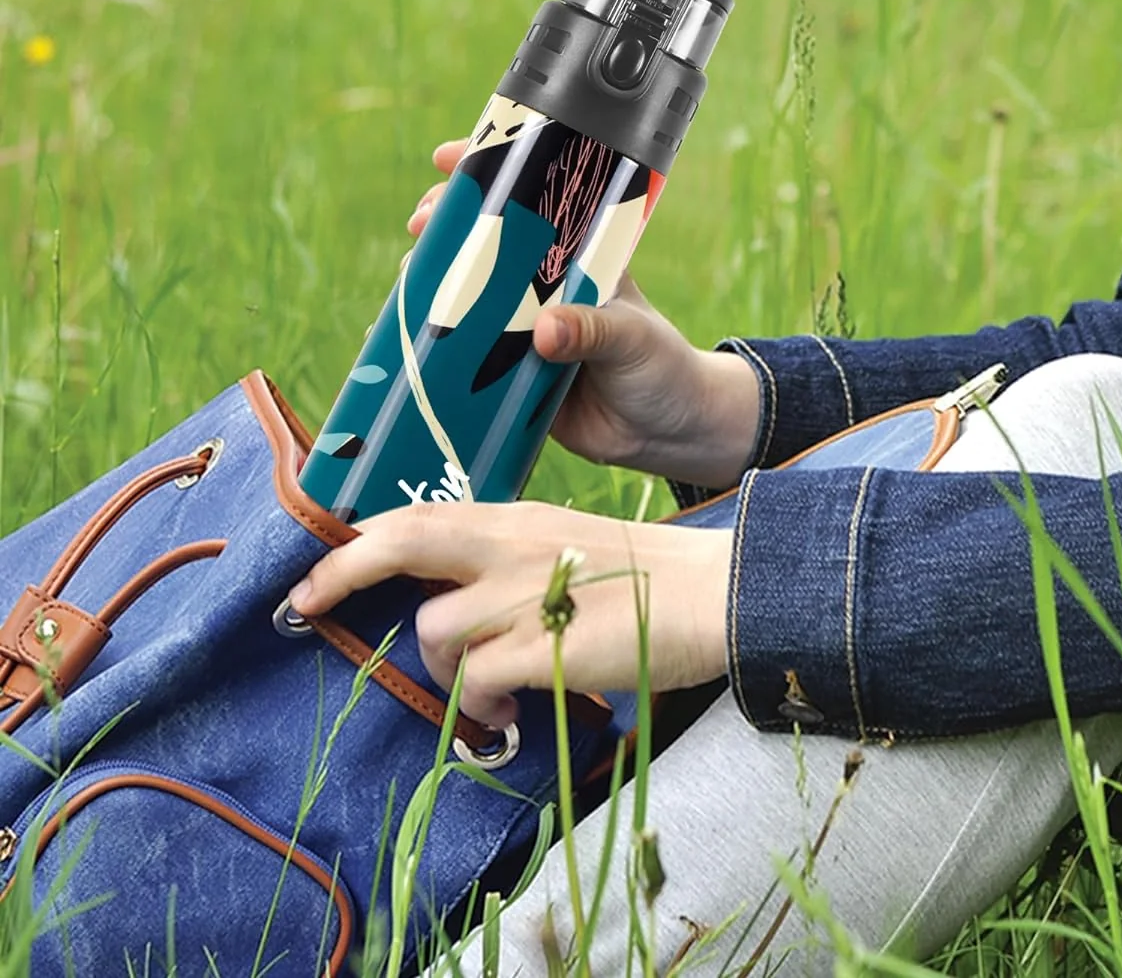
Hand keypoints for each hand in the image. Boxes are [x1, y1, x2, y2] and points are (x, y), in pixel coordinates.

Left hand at [288, 501, 732, 729]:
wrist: (715, 590)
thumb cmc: (647, 576)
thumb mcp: (569, 546)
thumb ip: (511, 561)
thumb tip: (456, 605)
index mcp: (518, 519)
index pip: (421, 512)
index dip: (360, 535)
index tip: (318, 561)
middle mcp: (513, 545)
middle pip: (403, 539)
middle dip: (341, 570)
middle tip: (304, 604)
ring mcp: (527, 593)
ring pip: (434, 628)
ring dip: (442, 670)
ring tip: (487, 693)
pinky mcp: (546, 646)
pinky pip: (475, 680)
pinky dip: (478, 704)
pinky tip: (506, 712)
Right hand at [408, 140, 759, 489]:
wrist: (666, 432)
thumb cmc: (660, 365)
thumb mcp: (631, 338)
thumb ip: (591, 331)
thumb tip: (543, 331)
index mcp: (578, 258)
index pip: (533, 202)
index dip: (491, 173)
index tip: (448, 159)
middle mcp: (545, 287)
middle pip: (487, 242)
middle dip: (448, 224)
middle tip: (422, 223)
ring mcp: (523, 328)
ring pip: (468, 296)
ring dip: (433, 281)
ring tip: (411, 274)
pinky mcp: (510, 375)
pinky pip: (464, 355)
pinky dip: (434, 343)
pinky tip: (403, 338)